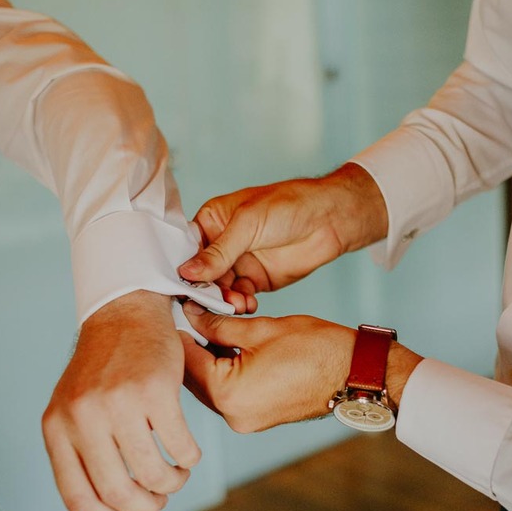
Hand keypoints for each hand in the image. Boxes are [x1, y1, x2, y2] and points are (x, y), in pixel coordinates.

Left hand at [42, 290, 199, 510]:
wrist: (123, 315)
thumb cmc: (102, 374)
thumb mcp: (78, 418)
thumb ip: (82, 469)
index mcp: (57, 428)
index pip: (77, 498)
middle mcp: (83, 416)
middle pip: (117, 492)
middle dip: (146, 508)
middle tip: (159, 500)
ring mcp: (119, 401)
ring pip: (152, 473)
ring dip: (171, 485)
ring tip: (176, 476)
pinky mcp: (156, 388)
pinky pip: (180, 445)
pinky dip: (189, 459)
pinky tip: (188, 453)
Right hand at [177, 163, 387, 313]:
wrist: (329, 219)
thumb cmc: (288, 205)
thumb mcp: (248, 224)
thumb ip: (218, 252)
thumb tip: (187, 272)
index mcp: (212, 221)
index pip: (187, 248)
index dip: (183, 268)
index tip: (182, 287)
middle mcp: (222, 243)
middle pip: (202, 274)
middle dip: (206, 290)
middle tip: (211, 303)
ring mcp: (239, 263)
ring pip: (220, 289)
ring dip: (224, 300)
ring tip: (235, 305)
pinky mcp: (256, 280)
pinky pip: (240, 296)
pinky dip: (241, 304)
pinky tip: (247, 305)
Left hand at [179, 302, 422, 432]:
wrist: (356, 374)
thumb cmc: (317, 349)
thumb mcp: (260, 329)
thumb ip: (219, 325)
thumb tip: (192, 315)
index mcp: (228, 394)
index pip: (186, 360)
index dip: (180, 330)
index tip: (178, 309)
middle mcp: (232, 415)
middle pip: (193, 376)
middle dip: (192, 345)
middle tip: (194, 313)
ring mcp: (245, 420)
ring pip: (210, 385)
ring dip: (208, 358)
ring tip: (214, 326)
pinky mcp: (256, 418)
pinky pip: (228, 393)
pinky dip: (225, 371)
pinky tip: (231, 347)